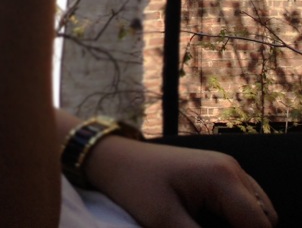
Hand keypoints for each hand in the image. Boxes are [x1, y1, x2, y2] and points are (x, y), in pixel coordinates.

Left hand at [83, 136, 277, 227]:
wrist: (114, 157)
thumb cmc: (136, 186)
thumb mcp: (166, 223)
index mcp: (222, 178)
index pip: (259, 226)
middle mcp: (231, 168)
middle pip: (264, 219)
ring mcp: (226, 168)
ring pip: (257, 211)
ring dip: (242, 226)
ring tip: (204, 226)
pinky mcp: (217, 172)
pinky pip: (243, 202)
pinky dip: (236, 219)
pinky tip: (210, 224)